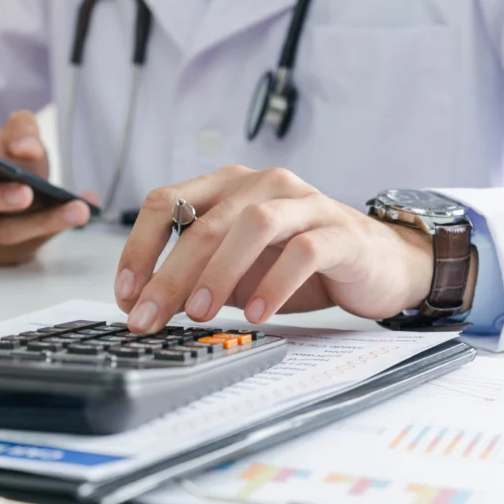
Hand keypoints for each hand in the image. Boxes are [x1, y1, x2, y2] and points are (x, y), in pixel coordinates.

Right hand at [0, 111, 95, 265]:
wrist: (23, 185)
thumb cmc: (5, 158)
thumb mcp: (12, 136)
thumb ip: (21, 130)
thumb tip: (27, 148)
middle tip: (25, 191)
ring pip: (5, 233)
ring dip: (42, 220)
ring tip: (74, 207)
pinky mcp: (6, 252)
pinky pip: (32, 243)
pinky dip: (60, 225)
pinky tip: (85, 207)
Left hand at [115, 165, 434, 331]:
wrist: (377, 263)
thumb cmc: (297, 263)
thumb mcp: (235, 269)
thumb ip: (195, 278)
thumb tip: (144, 306)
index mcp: (227, 186)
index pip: (166, 203)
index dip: (139, 248)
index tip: (126, 294)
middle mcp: (261, 184)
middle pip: (203, 223)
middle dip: (168, 275)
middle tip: (149, 318)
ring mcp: (302, 202)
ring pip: (250, 226)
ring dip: (218, 272)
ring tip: (200, 314)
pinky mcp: (338, 230)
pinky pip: (301, 251)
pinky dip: (274, 283)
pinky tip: (257, 313)